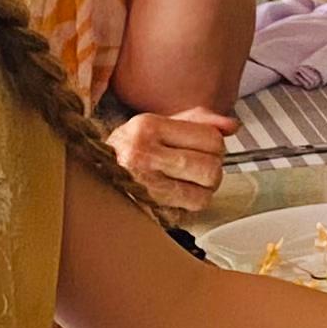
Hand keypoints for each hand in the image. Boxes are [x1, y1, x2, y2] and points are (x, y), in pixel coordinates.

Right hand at [109, 109, 231, 213]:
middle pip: (210, 167)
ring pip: (205, 190)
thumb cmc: (131, 148)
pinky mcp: (146, 206)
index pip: (210, 138)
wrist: (94, 173)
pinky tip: (182, 193)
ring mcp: (143, 183)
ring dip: (205, 187)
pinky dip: (193, 201)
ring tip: (191, 180)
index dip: (216, 145)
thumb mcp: (160, 123)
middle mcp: (143, 153)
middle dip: (213, 169)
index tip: (207, 148)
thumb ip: (199, 120)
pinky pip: (191, 206)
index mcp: (149, 126)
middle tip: (200, 167)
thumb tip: (232, 126)